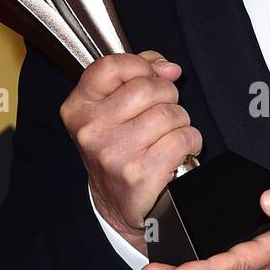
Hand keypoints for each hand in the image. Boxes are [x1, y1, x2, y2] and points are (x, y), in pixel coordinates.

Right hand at [60, 50, 201, 250]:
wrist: (117, 204)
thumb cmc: (118, 150)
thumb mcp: (112, 110)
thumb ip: (135, 76)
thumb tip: (167, 67)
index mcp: (79, 109)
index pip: (111, 66)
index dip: (141, 65)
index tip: (154, 76)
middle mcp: (91, 130)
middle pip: (147, 88)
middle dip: (167, 95)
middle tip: (165, 111)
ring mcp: (114, 153)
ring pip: (168, 113)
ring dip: (180, 121)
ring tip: (170, 134)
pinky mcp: (139, 173)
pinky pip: (182, 138)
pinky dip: (190, 141)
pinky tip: (180, 150)